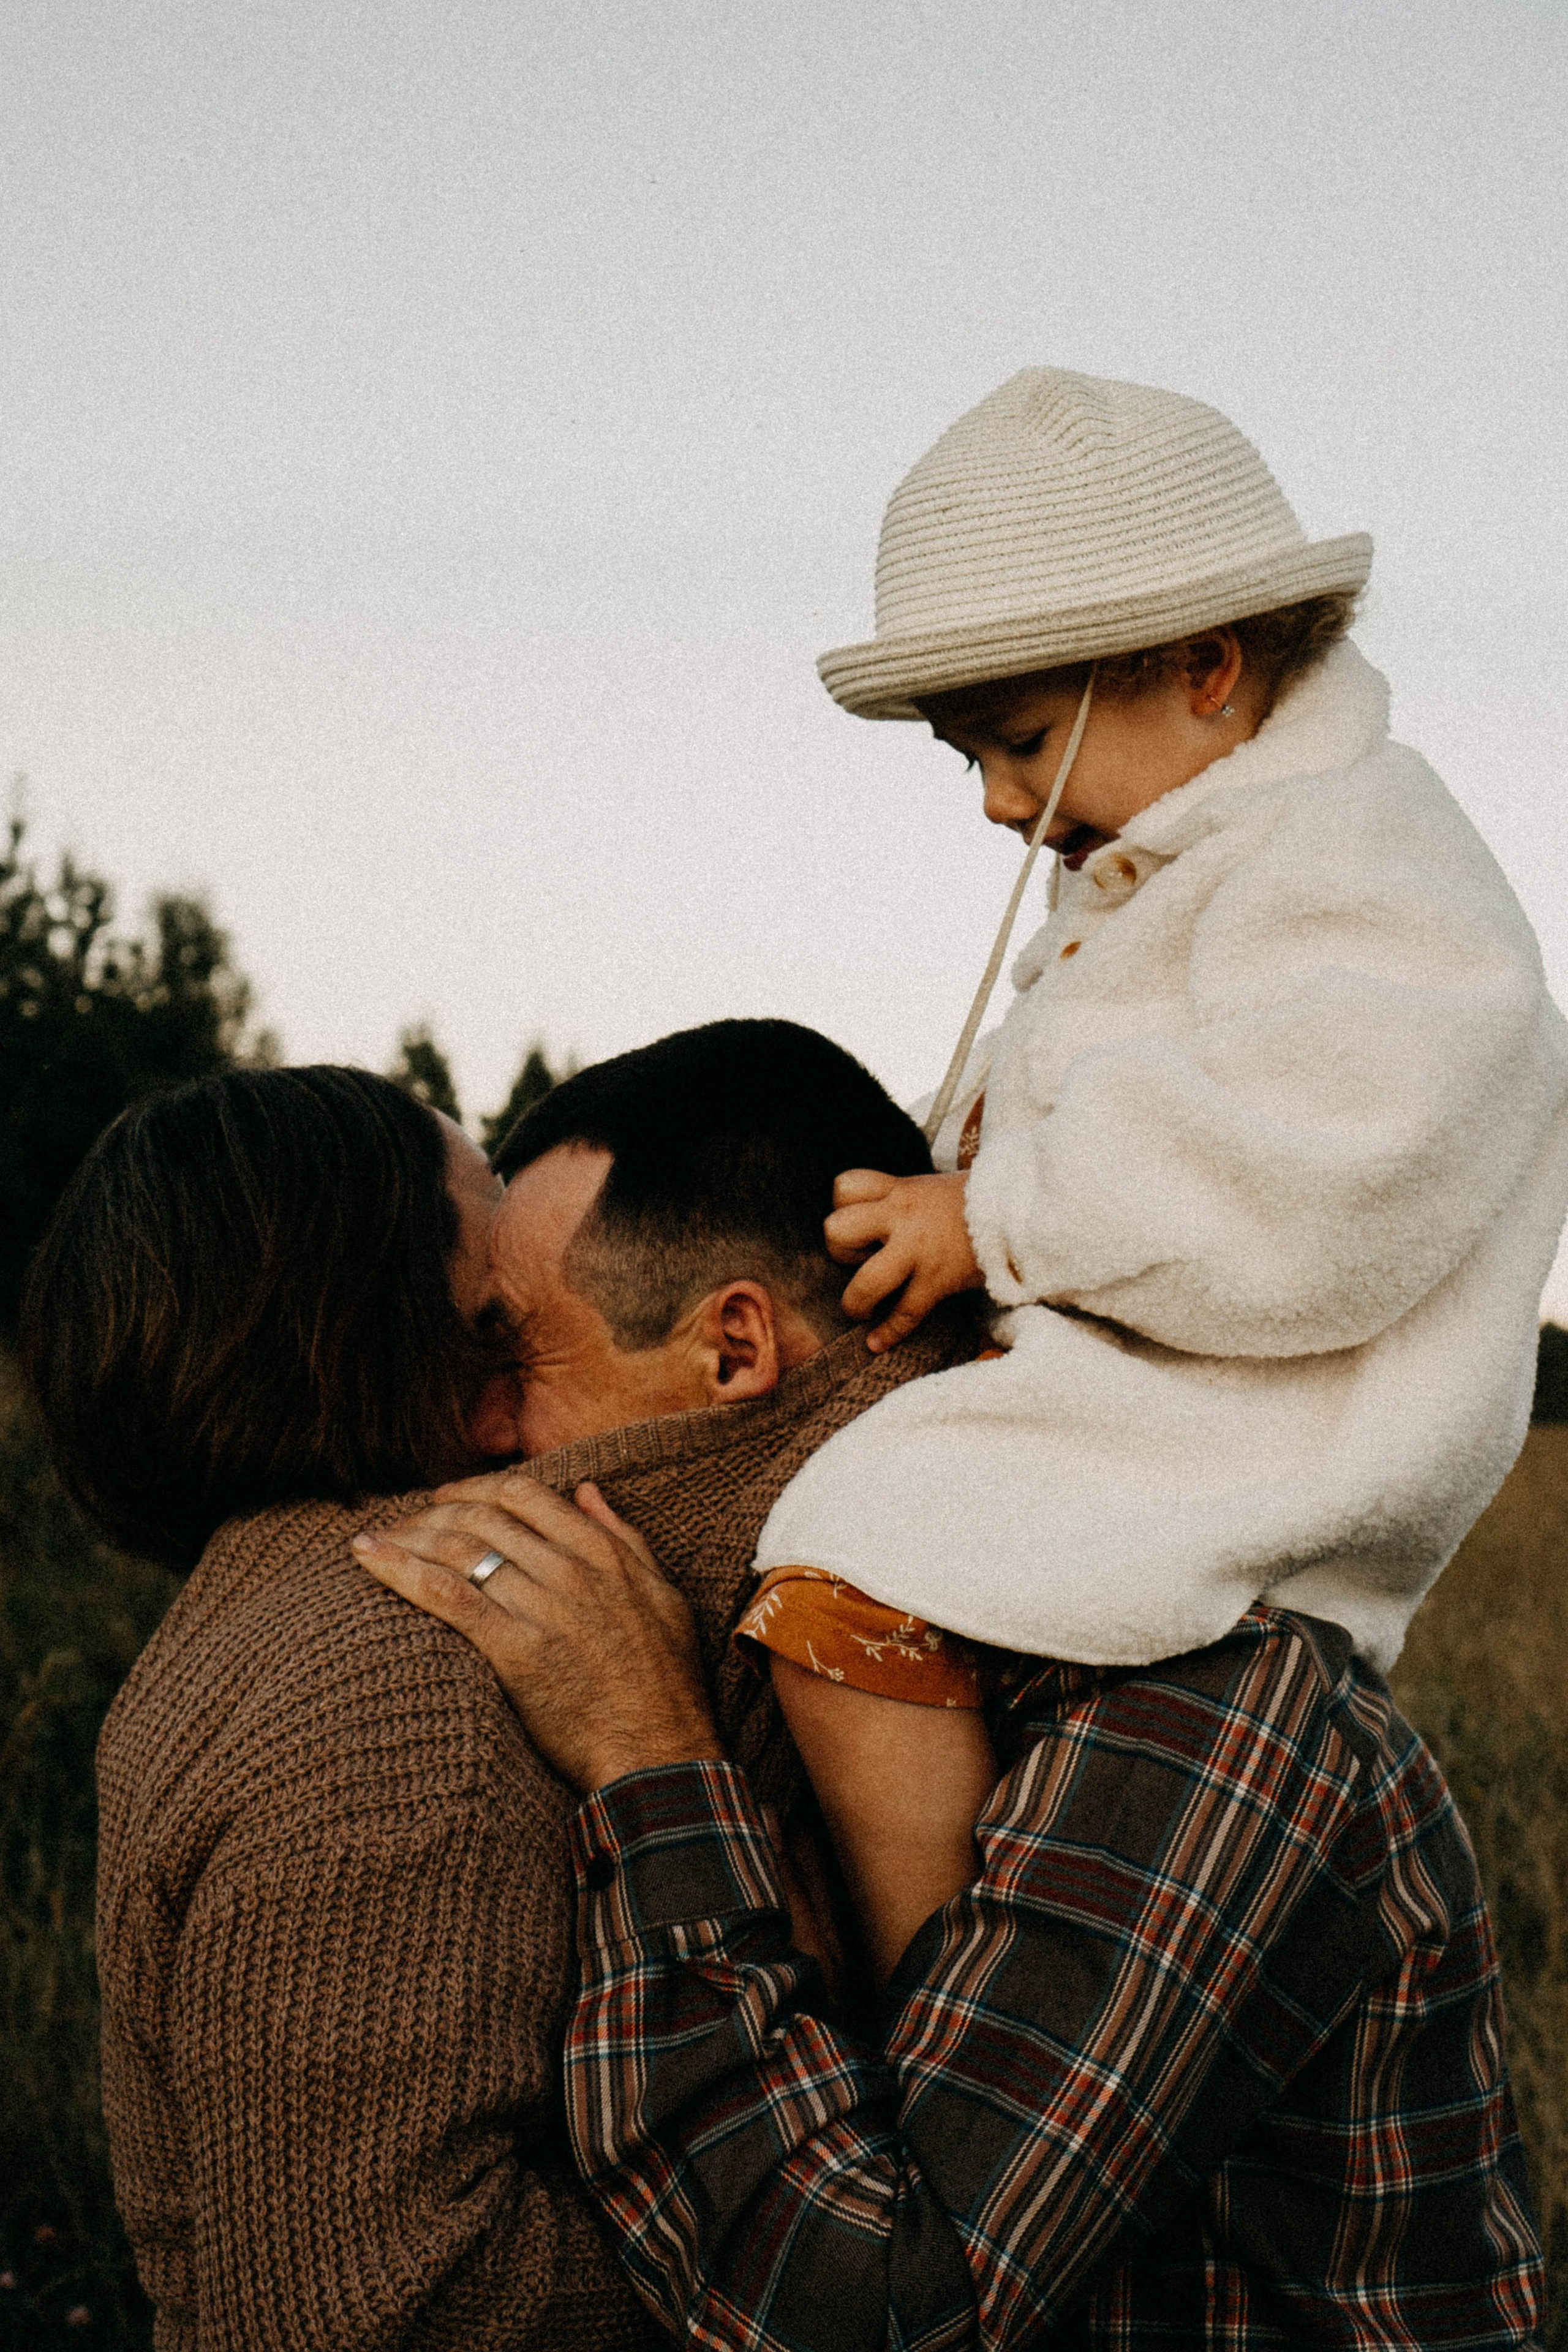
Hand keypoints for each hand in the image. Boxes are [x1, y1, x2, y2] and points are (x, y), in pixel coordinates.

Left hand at [353, 1478, 722, 1791]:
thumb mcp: (663, 1596)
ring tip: (376, 1540)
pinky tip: (367, 1556)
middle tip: (403, 1523)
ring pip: (458, 1548)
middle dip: (432, 1512)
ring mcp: (541, 1608)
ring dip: (408, 1535)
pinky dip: (400, 1569)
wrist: (658, 1752)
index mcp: (601, 1552)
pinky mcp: (514, 1650)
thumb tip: (587, 1490)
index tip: (446, 1498)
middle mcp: (569, 1570)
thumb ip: (625, 1538)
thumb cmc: (665, 1682)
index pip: (523, 1494)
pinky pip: (447, 1595)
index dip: (475, 1489)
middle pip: (482, 1517)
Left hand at [824, 1168, 984, 1350]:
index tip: (858, 1223)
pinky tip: (877, 1343)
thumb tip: (880, 1219)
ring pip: (865, 1282)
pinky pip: (905, 1313)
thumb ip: (903, 1200)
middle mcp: (902, 1216)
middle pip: (837, 1230)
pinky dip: (888, 1333)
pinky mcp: (938, 1280)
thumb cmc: (977, 1201)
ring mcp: (918, 1250)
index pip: (845, 1187)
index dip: (841, 1208)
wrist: (1021, 1210)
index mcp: (900, 1190)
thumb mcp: (932, 1188)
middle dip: (839, 1250)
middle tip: (860, 1258)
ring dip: (855, 1301)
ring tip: (861, 1308)